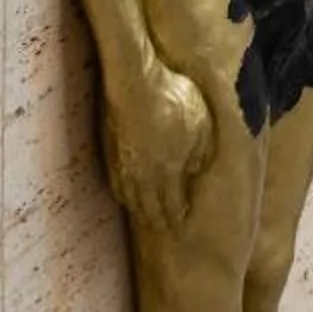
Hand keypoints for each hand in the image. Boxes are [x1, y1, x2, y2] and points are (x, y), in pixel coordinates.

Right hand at [104, 63, 212, 230]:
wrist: (134, 82)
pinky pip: (117, 182)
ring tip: (145, 217)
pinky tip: (125, 193)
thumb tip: (199, 171)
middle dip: (158, 220)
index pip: (173, 203)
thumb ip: (201, 152)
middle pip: (150, 206)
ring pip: (131, 197)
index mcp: (170, 170)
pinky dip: (123, 194)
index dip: (177, 215)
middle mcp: (145, 174)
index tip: (181, 222)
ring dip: (140, 210)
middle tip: (164, 229)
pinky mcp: (110, 152)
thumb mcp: (201, 123)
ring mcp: (124, 165)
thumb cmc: (173, 99)